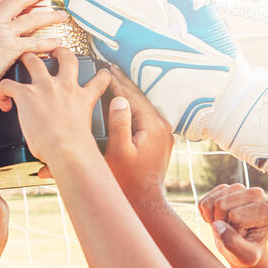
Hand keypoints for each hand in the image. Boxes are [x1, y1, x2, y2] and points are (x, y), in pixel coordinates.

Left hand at [0, 48, 111, 170]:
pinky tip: (3, 103)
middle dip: (57, 50)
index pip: (99, 80)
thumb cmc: (77, 152)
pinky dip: (3, 91)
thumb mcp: (82, 146)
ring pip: (33, 60)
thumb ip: (68, 152)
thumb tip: (46, 174)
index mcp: (83, 99)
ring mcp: (46, 87)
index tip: (101, 74)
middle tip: (52, 51)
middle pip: (65, 56)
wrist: (68, 149)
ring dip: (24, 59)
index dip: (100, 75)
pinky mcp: (27, 94)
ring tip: (19, 61)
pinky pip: (8, 83)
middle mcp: (66, 87)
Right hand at [103, 73, 174, 203]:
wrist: (144, 200)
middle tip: (110, 67)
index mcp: (152, 124)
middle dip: (123, 83)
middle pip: (139, 97)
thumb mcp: (118, 151)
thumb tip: (118, 99)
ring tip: (115, 80)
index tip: (104, 69)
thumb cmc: (127, 179)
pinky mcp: (161, 140)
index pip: (131, 96)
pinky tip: (124, 103)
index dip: (116, 82)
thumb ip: (119, 124)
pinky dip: (134, 107)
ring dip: (129, 93)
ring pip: (143, 105)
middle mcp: (162, 125)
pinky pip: (146, 116)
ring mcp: (163, 133)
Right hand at [199, 183, 267, 267]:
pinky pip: (204, 203)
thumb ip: (233, 244)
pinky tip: (219, 221)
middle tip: (233, 232)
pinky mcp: (225, 189)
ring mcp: (240, 189)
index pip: (235, 215)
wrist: (243, 250)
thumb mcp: (245, 256)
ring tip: (227, 227)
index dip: (233, 230)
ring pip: (212, 203)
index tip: (244, 236)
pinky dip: (207, 216)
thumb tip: (217, 225)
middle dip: (222, 223)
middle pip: (221, 205)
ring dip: (214, 220)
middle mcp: (257, 193)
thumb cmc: (248, 253)